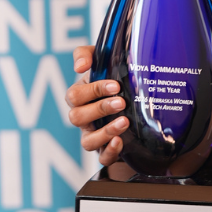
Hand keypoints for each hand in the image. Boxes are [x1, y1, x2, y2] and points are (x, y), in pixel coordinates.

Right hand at [65, 45, 127, 165]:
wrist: (135, 100)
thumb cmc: (113, 77)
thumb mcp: (102, 61)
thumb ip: (87, 54)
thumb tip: (79, 66)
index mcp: (80, 96)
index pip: (75, 95)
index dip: (93, 91)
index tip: (115, 86)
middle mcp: (83, 117)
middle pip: (77, 117)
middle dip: (100, 109)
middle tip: (121, 102)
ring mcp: (93, 135)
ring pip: (87, 141)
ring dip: (105, 132)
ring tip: (124, 122)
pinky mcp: (106, 149)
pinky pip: (102, 157)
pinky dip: (110, 151)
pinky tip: (121, 142)